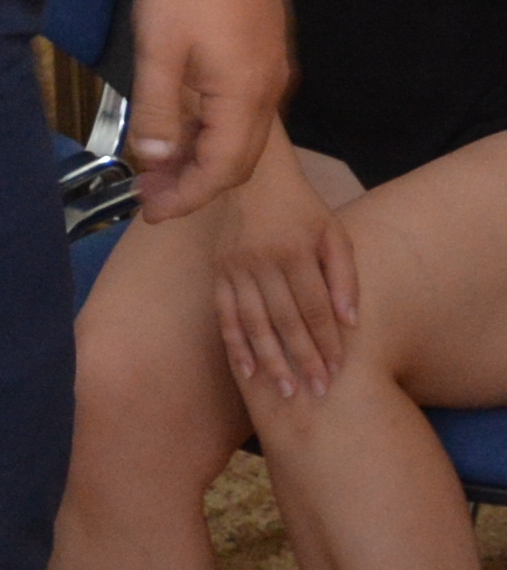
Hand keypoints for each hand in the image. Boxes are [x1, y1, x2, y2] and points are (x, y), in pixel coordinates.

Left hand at [127, 0, 291, 218]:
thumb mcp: (159, 50)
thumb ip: (159, 111)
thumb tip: (156, 162)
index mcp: (246, 97)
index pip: (223, 170)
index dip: (188, 196)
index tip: (153, 212)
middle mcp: (267, 90)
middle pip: (237, 159)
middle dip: (194, 183)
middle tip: (150, 196)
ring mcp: (268, 69)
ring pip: (239, 133)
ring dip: (201, 155)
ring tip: (157, 167)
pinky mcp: (261, 51)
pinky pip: (239, 108)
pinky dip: (210, 127)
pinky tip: (180, 124)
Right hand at [211, 132, 359, 402]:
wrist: (251, 176)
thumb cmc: (302, 208)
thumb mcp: (334, 234)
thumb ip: (344, 276)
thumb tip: (350, 322)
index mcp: (295, 252)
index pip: (315, 308)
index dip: (327, 342)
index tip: (338, 372)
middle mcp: (262, 262)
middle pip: (285, 320)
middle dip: (302, 359)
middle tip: (316, 393)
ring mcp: (236, 267)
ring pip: (254, 322)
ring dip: (270, 359)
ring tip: (284, 391)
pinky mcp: (219, 271)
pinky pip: (225, 313)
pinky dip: (235, 343)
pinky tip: (246, 371)